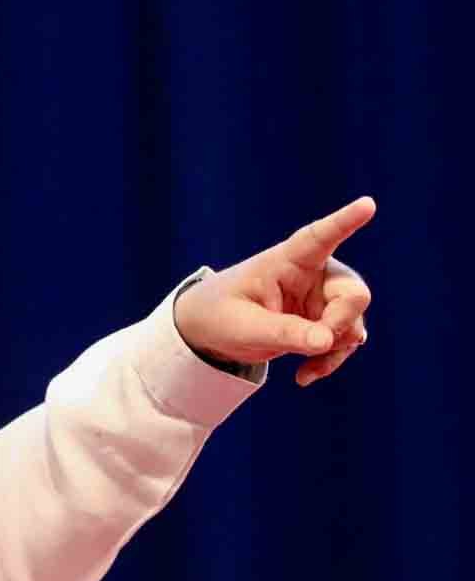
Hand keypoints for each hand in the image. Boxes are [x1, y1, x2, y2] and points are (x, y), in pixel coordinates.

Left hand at [173, 196, 374, 385]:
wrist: (211, 332)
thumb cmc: (219, 316)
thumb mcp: (243, 327)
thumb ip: (283, 332)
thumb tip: (328, 341)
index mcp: (286, 260)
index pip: (318, 237)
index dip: (344, 221)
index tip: (367, 204)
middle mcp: (312, 274)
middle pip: (352, 293)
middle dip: (341, 322)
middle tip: (318, 343)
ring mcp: (321, 298)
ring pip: (353, 322)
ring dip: (335, 348)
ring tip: (304, 369)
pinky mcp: (323, 321)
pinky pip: (343, 341)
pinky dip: (329, 360)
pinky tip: (304, 376)